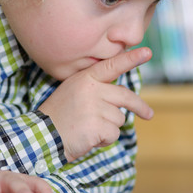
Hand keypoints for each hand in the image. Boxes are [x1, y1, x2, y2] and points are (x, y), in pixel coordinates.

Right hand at [38, 47, 153, 161]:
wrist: (43, 136)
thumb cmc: (59, 115)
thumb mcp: (73, 92)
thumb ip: (95, 89)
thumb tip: (121, 98)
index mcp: (85, 79)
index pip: (111, 66)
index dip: (130, 59)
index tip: (147, 52)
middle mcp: (91, 90)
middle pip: (125, 96)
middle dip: (139, 107)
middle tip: (149, 114)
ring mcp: (94, 108)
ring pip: (119, 118)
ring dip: (108, 127)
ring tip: (88, 127)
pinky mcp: (97, 126)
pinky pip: (114, 134)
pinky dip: (104, 140)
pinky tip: (88, 137)